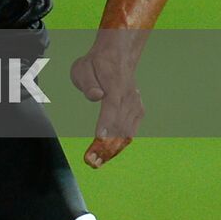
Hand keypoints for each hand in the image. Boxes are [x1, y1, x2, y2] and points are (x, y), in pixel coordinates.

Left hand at [70, 31, 145, 167]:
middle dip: (107, 145)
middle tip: (92, 161)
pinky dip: (121, 143)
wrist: (118, 57)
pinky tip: (110, 153)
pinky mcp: (138, 111)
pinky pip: (131, 131)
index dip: (106, 123)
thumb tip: (96, 96)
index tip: (99, 138)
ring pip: (127, 131)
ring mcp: (136, 105)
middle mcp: (129, 97)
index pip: (112, 107)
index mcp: (115, 86)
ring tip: (98, 162)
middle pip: (120, 124)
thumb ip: (87, 82)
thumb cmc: (96, 64)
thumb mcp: (82, 67)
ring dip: (114, 149)